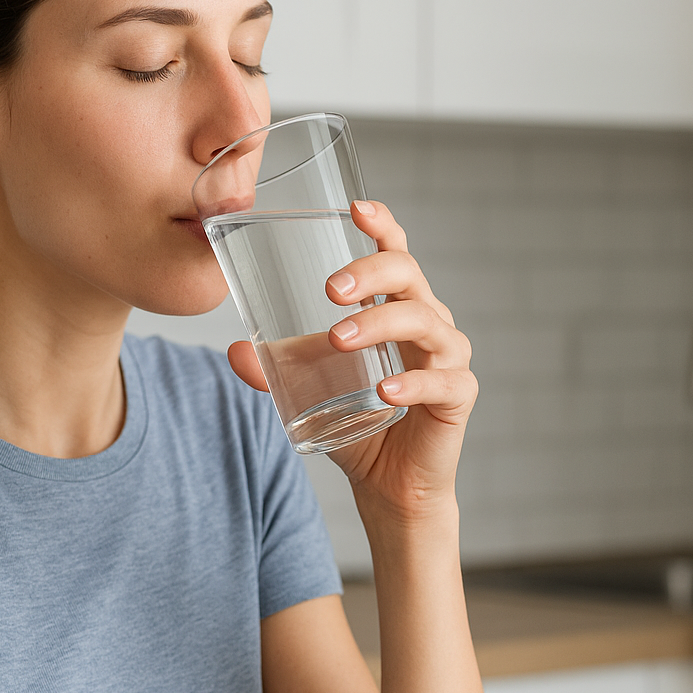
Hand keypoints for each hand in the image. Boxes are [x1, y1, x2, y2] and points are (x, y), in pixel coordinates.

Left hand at [227, 200, 475, 524]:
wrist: (388, 483)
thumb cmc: (357, 421)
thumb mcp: (308, 388)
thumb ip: (273, 367)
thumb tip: (234, 349)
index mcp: (397, 306)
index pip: (396, 251)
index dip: (382, 225)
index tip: (356, 209)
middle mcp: (428, 322)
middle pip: (410, 275)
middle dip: (371, 272)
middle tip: (329, 290)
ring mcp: (448, 357)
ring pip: (426, 322)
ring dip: (379, 324)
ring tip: (338, 338)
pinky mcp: (458, 396)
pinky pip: (442, 381)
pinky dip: (413, 382)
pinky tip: (386, 390)